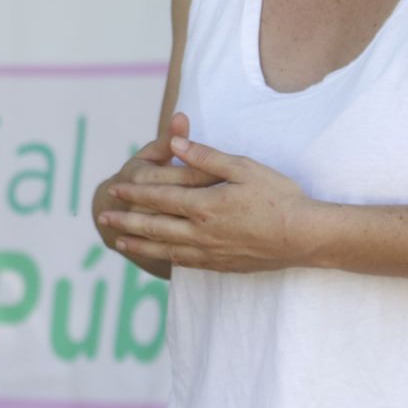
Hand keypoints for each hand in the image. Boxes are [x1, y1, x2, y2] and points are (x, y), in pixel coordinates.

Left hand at [99, 127, 315, 272]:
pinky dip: (164, 259)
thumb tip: (175, 142)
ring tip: (119, 241)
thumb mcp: (243, 167)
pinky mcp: (222, 265)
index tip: (114, 188)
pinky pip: (185, 263)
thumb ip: (205, 156)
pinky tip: (157, 256)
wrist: (304, 237)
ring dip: (139, 244)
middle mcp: (201, 232)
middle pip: (154, 226)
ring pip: (164, 249)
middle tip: (103, 218)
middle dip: (126, 220)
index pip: (159, 198)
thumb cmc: (278, 196)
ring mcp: (210, 252)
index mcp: (204, 205)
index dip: (134, 193)